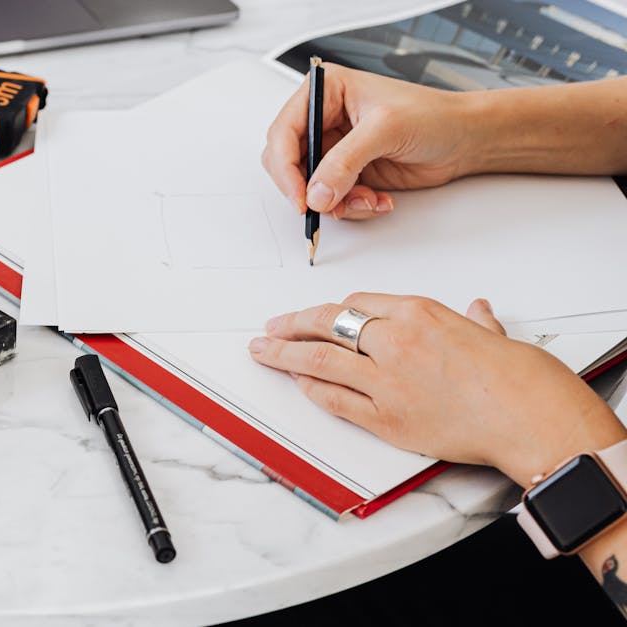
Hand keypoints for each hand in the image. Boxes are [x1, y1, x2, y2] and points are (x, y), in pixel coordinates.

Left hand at [247, 293, 626, 487]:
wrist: (529, 416)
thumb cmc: (518, 377)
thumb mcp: (492, 334)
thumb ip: (475, 322)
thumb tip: (476, 311)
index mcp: (418, 313)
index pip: (356, 304)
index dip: (331, 311)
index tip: (318, 316)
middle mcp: (394, 341)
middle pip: (326, 324)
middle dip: (292, 324)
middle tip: (271, 327)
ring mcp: (385, 380)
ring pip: (319, 359)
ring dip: (283, 354)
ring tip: (262, 351)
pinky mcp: (384, 417)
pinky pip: (334, 399)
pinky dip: (311, 389)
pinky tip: (297, 383)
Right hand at [261, 63, 475, 219]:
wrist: (465, 139)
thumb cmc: (434, 116)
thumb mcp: (385, 129)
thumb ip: (345, 161)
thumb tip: (316, 192)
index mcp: (325, 92)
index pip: (284, 132)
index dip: (286, 167)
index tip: (301, 197)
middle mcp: (324, 119)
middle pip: (287, 162)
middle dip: (308, 188)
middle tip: (328, 205)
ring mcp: (334, 148)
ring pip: (308, 187)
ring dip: (336, 202)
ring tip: (368, 199)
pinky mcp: (347, 173)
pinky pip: (331, 199)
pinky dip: (351, 206)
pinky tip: (378, 199)